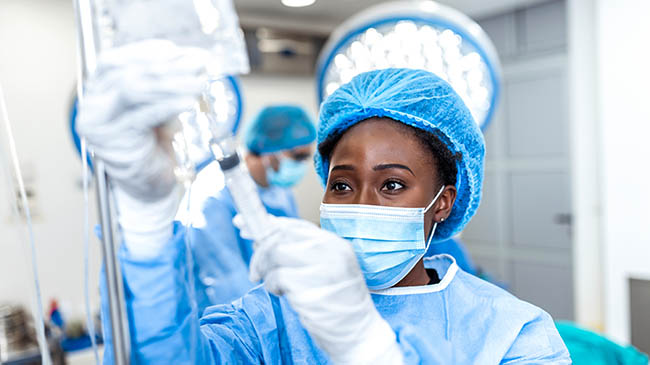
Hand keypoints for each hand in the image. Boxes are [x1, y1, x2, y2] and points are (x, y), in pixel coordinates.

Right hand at [77, 40, 208, 257]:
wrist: (151, 186)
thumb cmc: (154, 145)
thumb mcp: (156, 107)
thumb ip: (162, 84)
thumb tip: (191, 60)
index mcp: (96, 93)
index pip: (113, 61)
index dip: (144, 52)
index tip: (177, 51)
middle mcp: (91, 108)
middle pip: (127, 74)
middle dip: (167, 66)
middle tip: (198, 63)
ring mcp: (99, 126)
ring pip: (133, 90)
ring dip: (172, 82)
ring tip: (199, 81)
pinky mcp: (115, 143)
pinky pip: (143, 116)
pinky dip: (168, 105)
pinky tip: (189, 101)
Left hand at [235, 215, 403, 364]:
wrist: (358, 333)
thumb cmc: (338, 302)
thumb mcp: (324, 268)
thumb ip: (299, 251)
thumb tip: (263, 237)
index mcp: (334, 243)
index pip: (295, 224)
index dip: (267, 224)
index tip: (243, 224)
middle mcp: (330, 250)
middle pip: (281, 235)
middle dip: (260, 251)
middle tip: (255, 271)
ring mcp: (320, 267)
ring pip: (275, 252)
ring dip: (266, 270)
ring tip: (274, 286)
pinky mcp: (308, 287)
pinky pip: (276, 277)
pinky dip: (272, 286)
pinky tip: (283, 295)